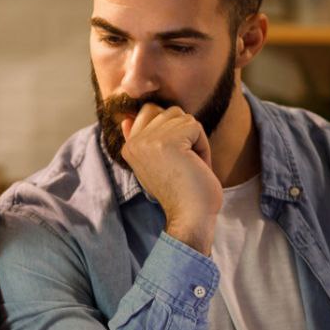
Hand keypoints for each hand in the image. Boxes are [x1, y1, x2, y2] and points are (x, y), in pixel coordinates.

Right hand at [120, 104, 222, 253]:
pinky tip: (194, 166)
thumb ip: (142, 139)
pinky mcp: (167, 141)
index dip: (172, 131)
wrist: (190, 217)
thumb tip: (127, 118)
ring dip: (195, 141)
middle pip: (170, 112)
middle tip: (183, 164)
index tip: (172, 161)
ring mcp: (148, 140)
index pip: (151, 111)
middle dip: (185, 134)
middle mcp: (135, 142)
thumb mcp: (155, 163)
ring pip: (184, 118)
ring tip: (189, 165)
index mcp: (129, 146)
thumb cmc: (180, 193)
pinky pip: (195, 127)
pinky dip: (203, 147)